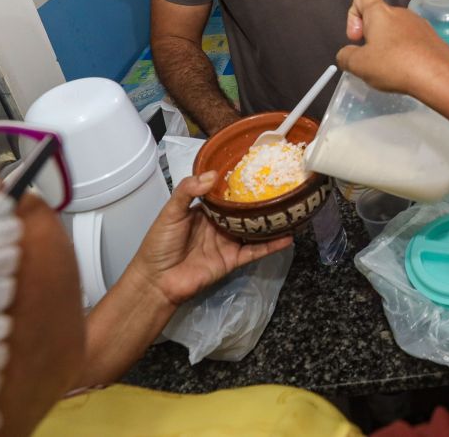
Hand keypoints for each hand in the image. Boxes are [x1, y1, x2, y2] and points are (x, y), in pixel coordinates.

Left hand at [124, 173, 291, 306]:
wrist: (158, 281)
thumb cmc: (160, 244)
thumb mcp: (170, 212)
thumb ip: (187, 191)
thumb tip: (212, 175)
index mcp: (205, 210)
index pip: (225, 193)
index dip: (239, 182)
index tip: (257, 168)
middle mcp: (219, 224)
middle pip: (244, 210)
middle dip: (260, 200)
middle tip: (281, 184)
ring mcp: (227, 242)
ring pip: (254, 229)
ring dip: (270, 221)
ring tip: (291, 208)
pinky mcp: (233, 260)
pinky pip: (255, 251)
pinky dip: (272, 245)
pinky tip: (288, 236)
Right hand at [338, 0, 448, 96]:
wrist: (439, 76)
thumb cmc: (395, 64)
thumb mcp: (359, 65)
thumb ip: (346, 57)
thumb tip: (346, 54)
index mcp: (380, 13)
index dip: (353, 14)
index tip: (356, 38)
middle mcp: (401, 12)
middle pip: (380, 17)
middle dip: (371, 36)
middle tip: (371, 59)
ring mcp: (420, 24)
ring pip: (397, 30)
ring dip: (389, 45)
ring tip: (390, 68)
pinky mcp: (433, 38)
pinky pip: (412, 41)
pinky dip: (405, 53)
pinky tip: (407, 71)